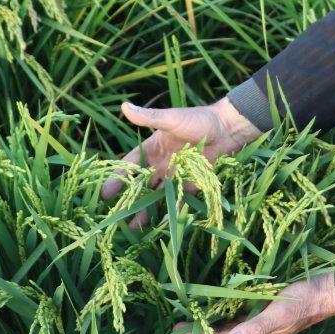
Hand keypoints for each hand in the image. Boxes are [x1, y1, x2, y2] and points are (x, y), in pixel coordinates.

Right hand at [100, 97, 261, 228]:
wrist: (228, 129)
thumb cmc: (199, 120)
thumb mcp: (171, 119)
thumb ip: (149, 117)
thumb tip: (124, 106)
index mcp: (153, 148)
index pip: (130, 165)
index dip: (117, 178)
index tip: (106, 193)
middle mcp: (162, 163)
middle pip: (141, 184)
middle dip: (129, 199)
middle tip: (117, 216)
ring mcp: (176, 174)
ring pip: (156, 195)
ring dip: (146, 209)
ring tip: (135, 227)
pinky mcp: (192, 183)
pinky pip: (179, 200)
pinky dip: (171, 211)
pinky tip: (162, 225)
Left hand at [173, 273, 334, 333]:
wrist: (327, 291)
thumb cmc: (303, 300)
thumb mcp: (280, 312)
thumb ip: (256, 328)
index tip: (177, 331)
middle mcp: (255, 332)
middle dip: (200, 331)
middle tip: (178, 322)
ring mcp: (261, 321)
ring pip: (230, 325)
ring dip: (211, 321)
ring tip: (193, 313)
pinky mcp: (265, 310)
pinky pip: (240, 314)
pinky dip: (226, 310)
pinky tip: (220, 302)